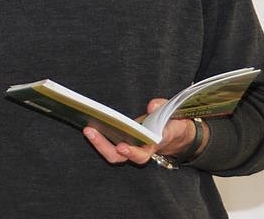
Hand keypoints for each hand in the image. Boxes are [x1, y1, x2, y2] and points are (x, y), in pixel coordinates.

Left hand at [83, 98, 204, 165]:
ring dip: (99, 143)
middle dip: (104, 147)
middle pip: (121, 157)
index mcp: (156, 145)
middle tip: (90, 131)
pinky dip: (99, 138)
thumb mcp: (174, 113)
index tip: (122, 146)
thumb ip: (164, 107)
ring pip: (114, 154)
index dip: (133, 152)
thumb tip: (151, 106)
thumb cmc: (173, 123)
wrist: (177, 134)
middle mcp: (141, 150)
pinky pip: (110, 146)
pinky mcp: (125, 143)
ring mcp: (132, 148)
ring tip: (87, 129)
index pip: (144, 152)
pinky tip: (89, 125)